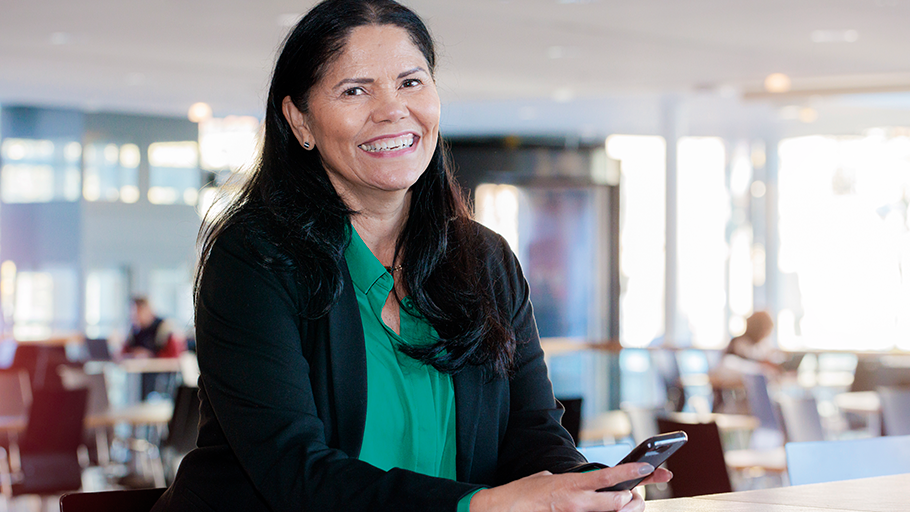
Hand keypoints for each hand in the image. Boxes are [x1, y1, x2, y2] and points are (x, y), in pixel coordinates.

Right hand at [470, 463, 671, 511]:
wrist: (502, 509)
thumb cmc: (523, 493)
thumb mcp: (547, 478)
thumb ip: (569, 481)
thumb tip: (581, 484)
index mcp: (571, 484)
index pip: (609, 477)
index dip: (631, 473)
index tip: (646, 468)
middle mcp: (577, 501)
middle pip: (618, 502)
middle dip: (631, 500)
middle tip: (634, 496)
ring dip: (620, 510)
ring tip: (620, 503)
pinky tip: (604, 510)